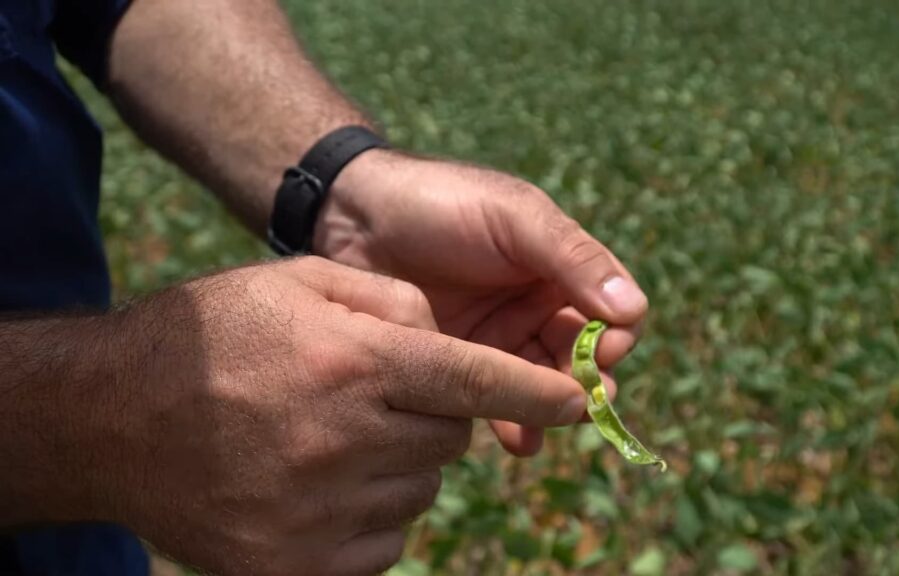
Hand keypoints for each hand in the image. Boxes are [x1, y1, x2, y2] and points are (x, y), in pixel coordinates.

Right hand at [84, 258, 584, 575]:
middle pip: (450, 439)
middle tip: (378, 397)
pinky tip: (318, 484)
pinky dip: (371, 514)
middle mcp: (343, 442)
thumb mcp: (298, 282)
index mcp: (352, 363)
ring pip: (420, 491)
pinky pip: (384, 543)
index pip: (475, 380)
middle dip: (435, 416)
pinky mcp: (297, 568)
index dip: (534, 390)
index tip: (578, 401)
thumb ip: (390, 299)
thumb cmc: (214, 338)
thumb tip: (451, 336)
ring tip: (332, 438)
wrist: (113, 419)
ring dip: (399, 464)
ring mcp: (319, 515)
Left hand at [315, 151, 648, 454]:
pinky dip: (513, 421)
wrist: (351, 215)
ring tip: (543, 428)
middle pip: (581, 355)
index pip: (612, 310)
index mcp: (559, 264)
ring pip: (542, 384)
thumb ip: (571, 257)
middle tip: (580, 406)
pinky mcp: (459, 363)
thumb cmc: (439, 202)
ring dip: (551, 409)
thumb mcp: (512, 217)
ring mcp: (498, 336)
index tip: (605, 354)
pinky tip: (517, 439)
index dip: (615, 335)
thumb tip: (634, 309)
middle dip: (585, 382)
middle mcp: (536, 303)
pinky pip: (496, 399)